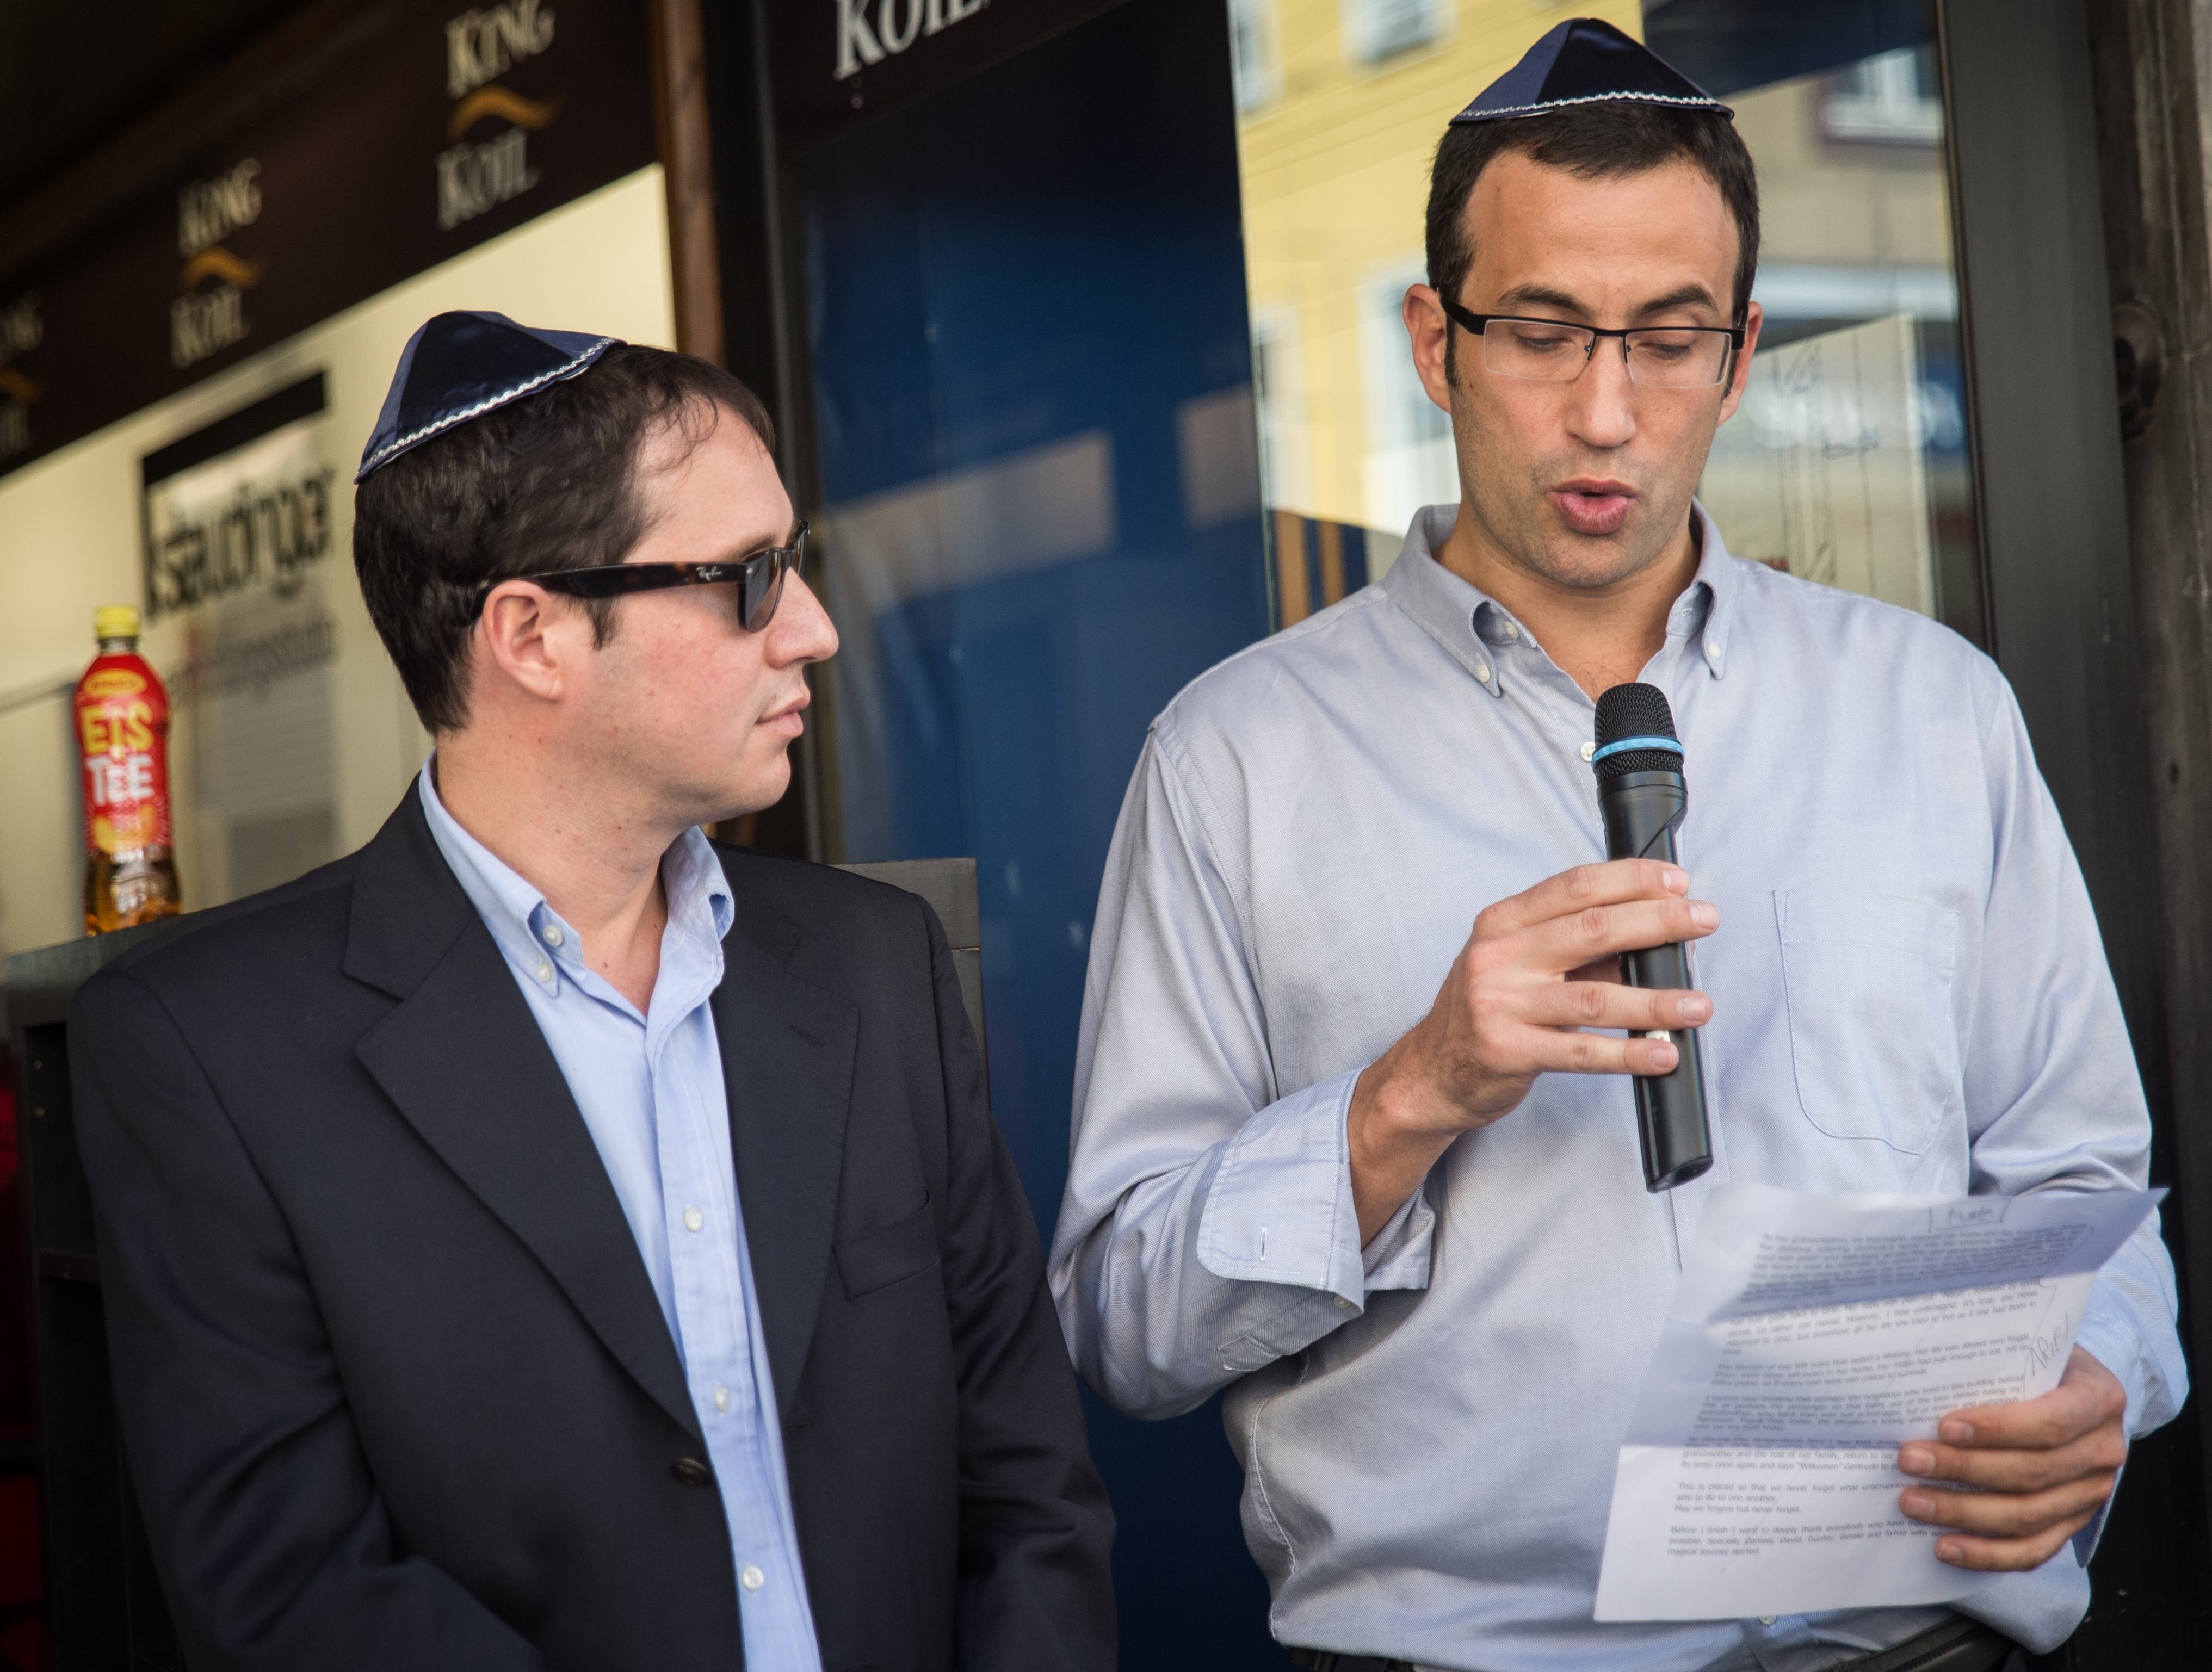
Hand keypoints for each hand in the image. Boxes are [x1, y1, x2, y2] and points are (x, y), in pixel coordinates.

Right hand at [1347, 859, 1716, 1239]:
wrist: (1432, 1071)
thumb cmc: (1490, 1009)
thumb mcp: (1520, 963)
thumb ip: (1580, 947)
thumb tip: (1658, 934)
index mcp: (1503, 922)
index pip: (1575, 886)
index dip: (1632, 879)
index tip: (1678, 881)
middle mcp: (1497, 956)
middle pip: (1592, 929)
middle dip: (1658, 921)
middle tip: (1704, 920)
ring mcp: (1499, 1003)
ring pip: (1594, 997)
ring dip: (1655, 1001)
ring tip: (1699, 1005)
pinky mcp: (1507, 1050)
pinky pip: (1580, 1052)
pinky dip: (1629, 1053)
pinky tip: (1662, 1053)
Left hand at [1897, 1347, 2126, 1569]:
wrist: (2075, 1390)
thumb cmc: (2037, 1362)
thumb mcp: (2027, 1346)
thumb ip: (1991, 1360)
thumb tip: (1915, 1373)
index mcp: (2098, 1399)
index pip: (2050, 1422)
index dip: (1998, 1429)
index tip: (1944, 1427)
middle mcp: (2103, 1450)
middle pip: (2031, 1472)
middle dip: (1963, 1469)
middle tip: (1908, 1460)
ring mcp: (2091, 1493)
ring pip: (2028, 1516)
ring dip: (1964, 1513)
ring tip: (1912, 1502)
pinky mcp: (2073, 1523)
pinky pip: (2033, 1550)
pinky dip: (1988, 1554)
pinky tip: (1945, 1546)